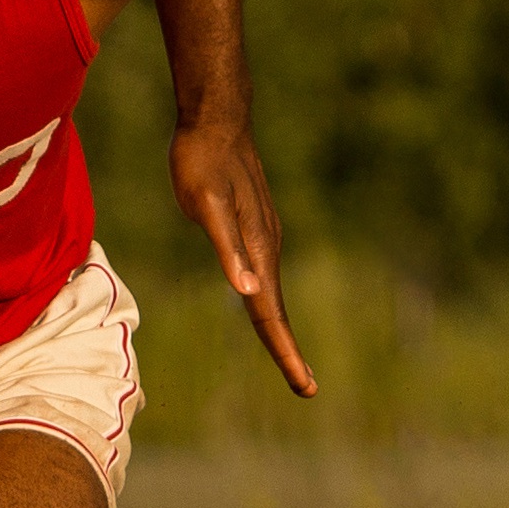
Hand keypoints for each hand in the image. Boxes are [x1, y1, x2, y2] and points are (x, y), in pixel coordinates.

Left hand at [169, 121, 316, 396]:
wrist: (215, 120)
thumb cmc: (202, 162)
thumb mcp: (206, 205)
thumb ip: (227, 248)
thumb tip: (247, 291)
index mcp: (257, 250)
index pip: (270, 313)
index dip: (285, 352)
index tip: (304, 386)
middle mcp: (266, 248)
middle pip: (277, 310)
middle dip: (290, 351)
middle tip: (306, 387)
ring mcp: (263, 237)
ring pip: (271, 294)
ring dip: (280, 328)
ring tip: (290, 358)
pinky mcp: (254, 228)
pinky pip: (263, 275)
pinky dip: (266, 300)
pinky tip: (261, 303)